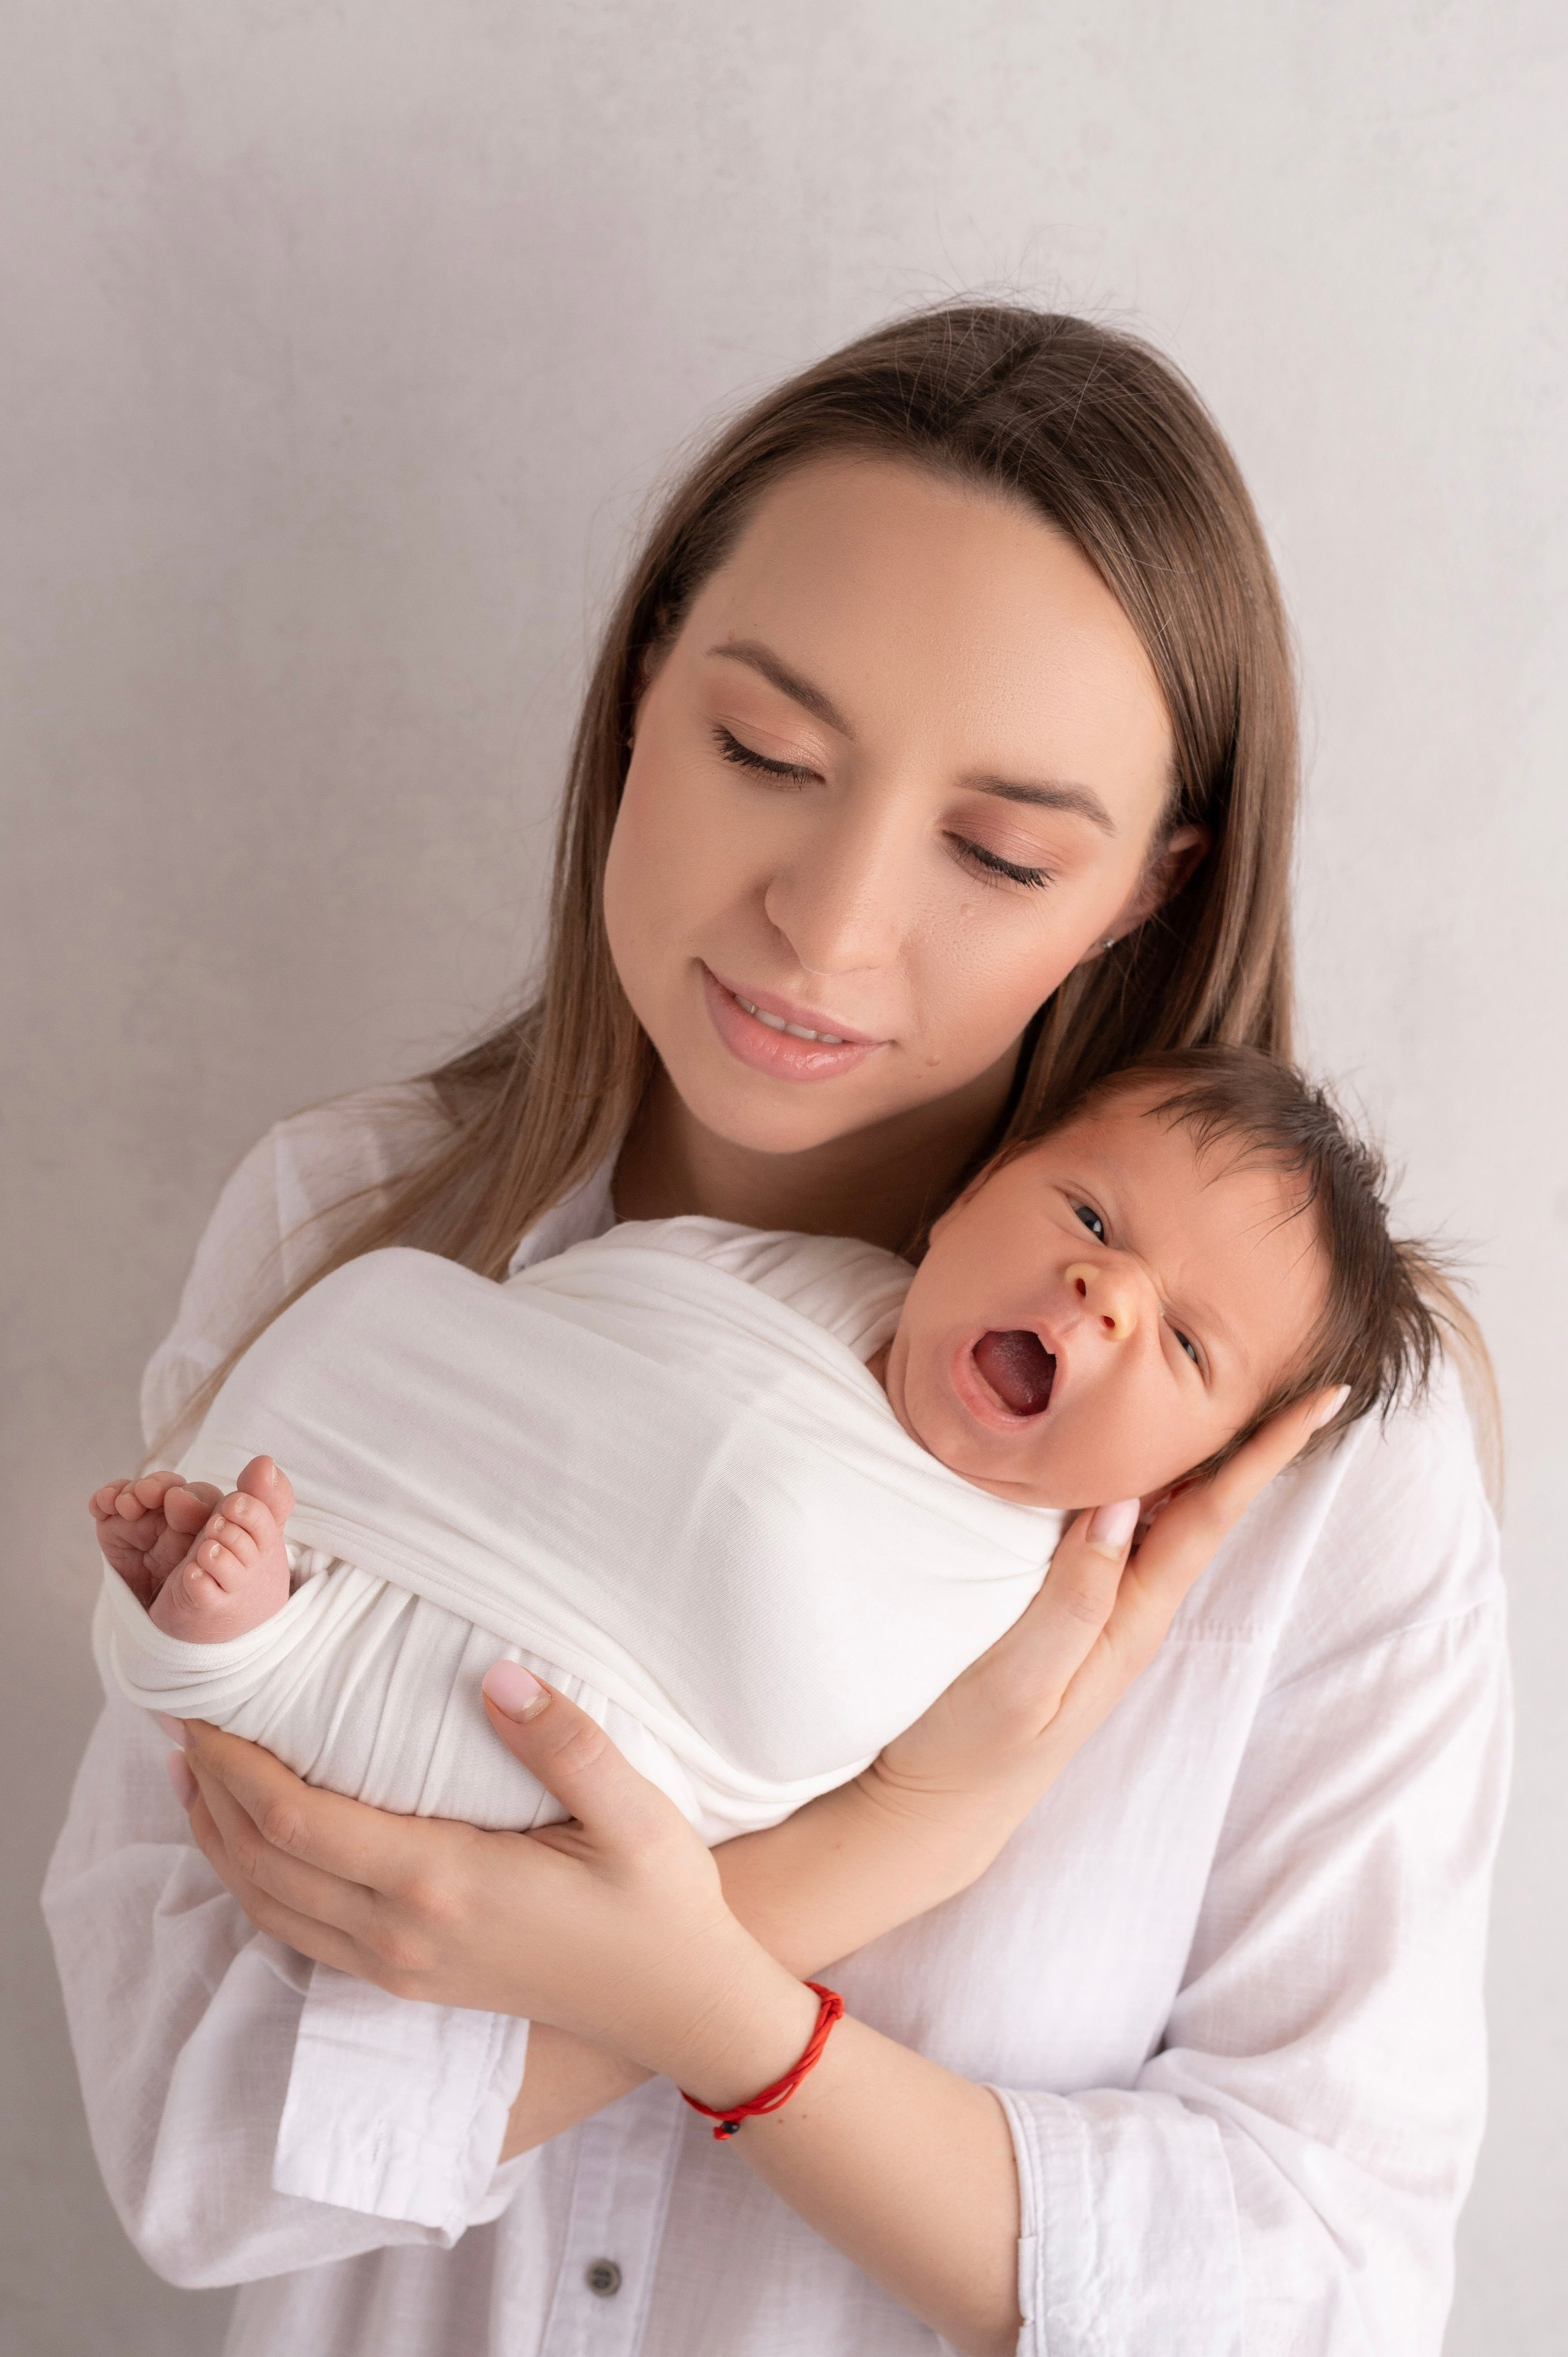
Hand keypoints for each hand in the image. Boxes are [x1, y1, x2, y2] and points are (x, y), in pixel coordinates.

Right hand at [89, 1471, 221, 1605]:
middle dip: (158, 1486)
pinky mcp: (115, 1522)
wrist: (152, 1616)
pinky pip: (111, 1500)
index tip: (177, 1502)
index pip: (204, 1501)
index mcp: (203, 1527)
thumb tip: (200, 1572)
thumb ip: (202, 1576)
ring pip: (140, 1490)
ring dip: (130, 1492)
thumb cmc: (185, 1598)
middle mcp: (175, 1515)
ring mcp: (144, 1516)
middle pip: (170, 1488)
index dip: (192, 1498)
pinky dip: (105, 1498)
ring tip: (126, 1507)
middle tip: (147, 1494)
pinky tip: (100, 1507)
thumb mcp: (199, 1592)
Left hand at [176, 1675, 812, 2101]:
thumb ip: (564, 1742)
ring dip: (219, 1841)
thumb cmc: (661, 1901)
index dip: (236, 1766)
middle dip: (209, 1792)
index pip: (298, 1821)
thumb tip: (496, 1677)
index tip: (205, 1707)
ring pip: (269, 1907)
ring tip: (193, 1775)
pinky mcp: (409, 1983)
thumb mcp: (635, 1811)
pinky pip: (301, 1934)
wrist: (679, 2005)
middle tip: (179, 1720)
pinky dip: (255, 1885)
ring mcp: (401, 1969)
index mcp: (443, 1884)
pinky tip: (254, 1846)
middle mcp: (403, 1935)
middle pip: (263, 1863)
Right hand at [714, 1385, 1347, 1963]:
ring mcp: (1100, 1609)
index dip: (1266, 1454)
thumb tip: (1120, 1501)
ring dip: (1196, 1452)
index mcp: (1132, 1619)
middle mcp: (1130, 1608)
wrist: (937, 1813)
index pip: (1211, 1517)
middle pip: (1204, 1504)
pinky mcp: (1065, 1608)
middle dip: (1251, 1438)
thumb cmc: (973, 1749)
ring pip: (1160, 1511)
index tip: (1326, 1398)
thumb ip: (1073, 1596)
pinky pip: (1113, 1526)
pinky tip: (1118, 1448)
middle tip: (1293, 1365)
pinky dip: (1130, 1477)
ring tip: (1226, 1387)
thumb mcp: (1022, 1679)